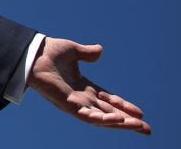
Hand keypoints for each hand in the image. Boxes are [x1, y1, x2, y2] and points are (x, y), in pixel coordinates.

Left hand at [28, 37, 150, 135]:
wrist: (32, 53)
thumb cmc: (48, 52)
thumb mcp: (73, 51)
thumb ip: (87, 53)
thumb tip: (100, 50)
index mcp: (83, 87)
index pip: (108, 100)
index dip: (123, 106)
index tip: (140, 112)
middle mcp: (80, 98)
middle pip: (109, 113)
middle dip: (128, 122)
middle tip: (148, 130)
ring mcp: (74, 104)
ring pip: (102, 119)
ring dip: (120, 123)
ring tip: (139, 127)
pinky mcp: (67, 106)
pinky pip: (87, 116)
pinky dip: (102, 119)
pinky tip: (117, 120)